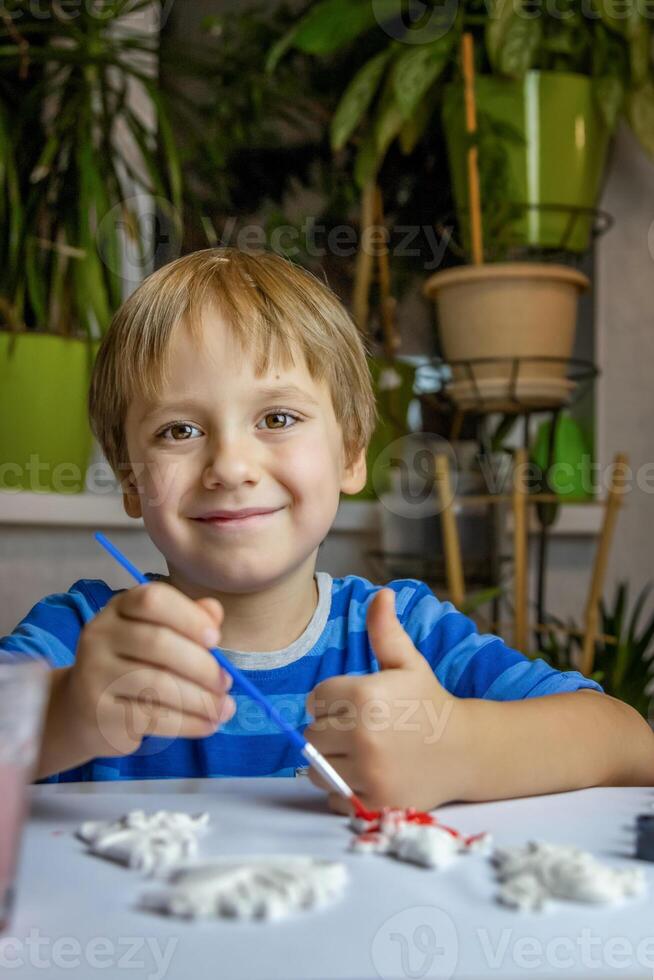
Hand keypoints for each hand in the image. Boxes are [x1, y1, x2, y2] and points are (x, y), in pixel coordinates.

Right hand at [63, 582, 234, 757]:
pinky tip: (207, 724)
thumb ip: (189, 619)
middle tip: (226, 682)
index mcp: (119, 608)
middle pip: (157, 642)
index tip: (216, 639)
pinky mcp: (98, 712)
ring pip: (157, 684)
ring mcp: (94, 674)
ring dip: (201, 699)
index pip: (153, 599)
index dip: (189, 616)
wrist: (86, 709)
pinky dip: (189, 723)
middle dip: (202, 665)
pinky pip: (152, 717)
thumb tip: (215, 612)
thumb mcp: (161, 635)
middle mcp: (100, 635)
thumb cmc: (135, 665)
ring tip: (223, 708)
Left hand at [304, 588, 467, 812]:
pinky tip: (368, 773)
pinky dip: (343, 788)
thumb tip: (382, 593)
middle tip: (361, 728)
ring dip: (331, 760)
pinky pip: (332, 794)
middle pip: (312, 733)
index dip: (332, 698)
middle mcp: (363, 735)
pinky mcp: (373, 801)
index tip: (355, 702)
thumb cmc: (429, 702)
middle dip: (330, 729)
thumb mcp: (408, 662)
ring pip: (316, 766)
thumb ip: (386, 630)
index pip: (316, 697)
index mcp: (365, 696)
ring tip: (361, 751)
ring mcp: (368, 772)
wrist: (465, 750)